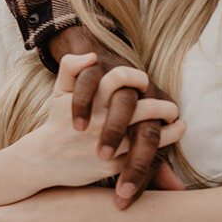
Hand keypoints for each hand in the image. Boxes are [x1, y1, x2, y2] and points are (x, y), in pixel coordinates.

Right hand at [14, 53, 180, 189]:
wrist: (43, 160)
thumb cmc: (59, 121)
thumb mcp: (60, 91)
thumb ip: (71, 67)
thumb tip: (92, 55)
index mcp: (92, 100)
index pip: (119, 79)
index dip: (136, 78)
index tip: (145, 83)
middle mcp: (100, 121)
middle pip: (141, 109)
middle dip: (162, 107)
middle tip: (172, 109)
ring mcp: (106, 144)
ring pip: (144, 135)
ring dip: (168, 130)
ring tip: (178, 124)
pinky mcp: (110, 166)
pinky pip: (139, 157)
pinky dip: (158, 150)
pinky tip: (167, 143)